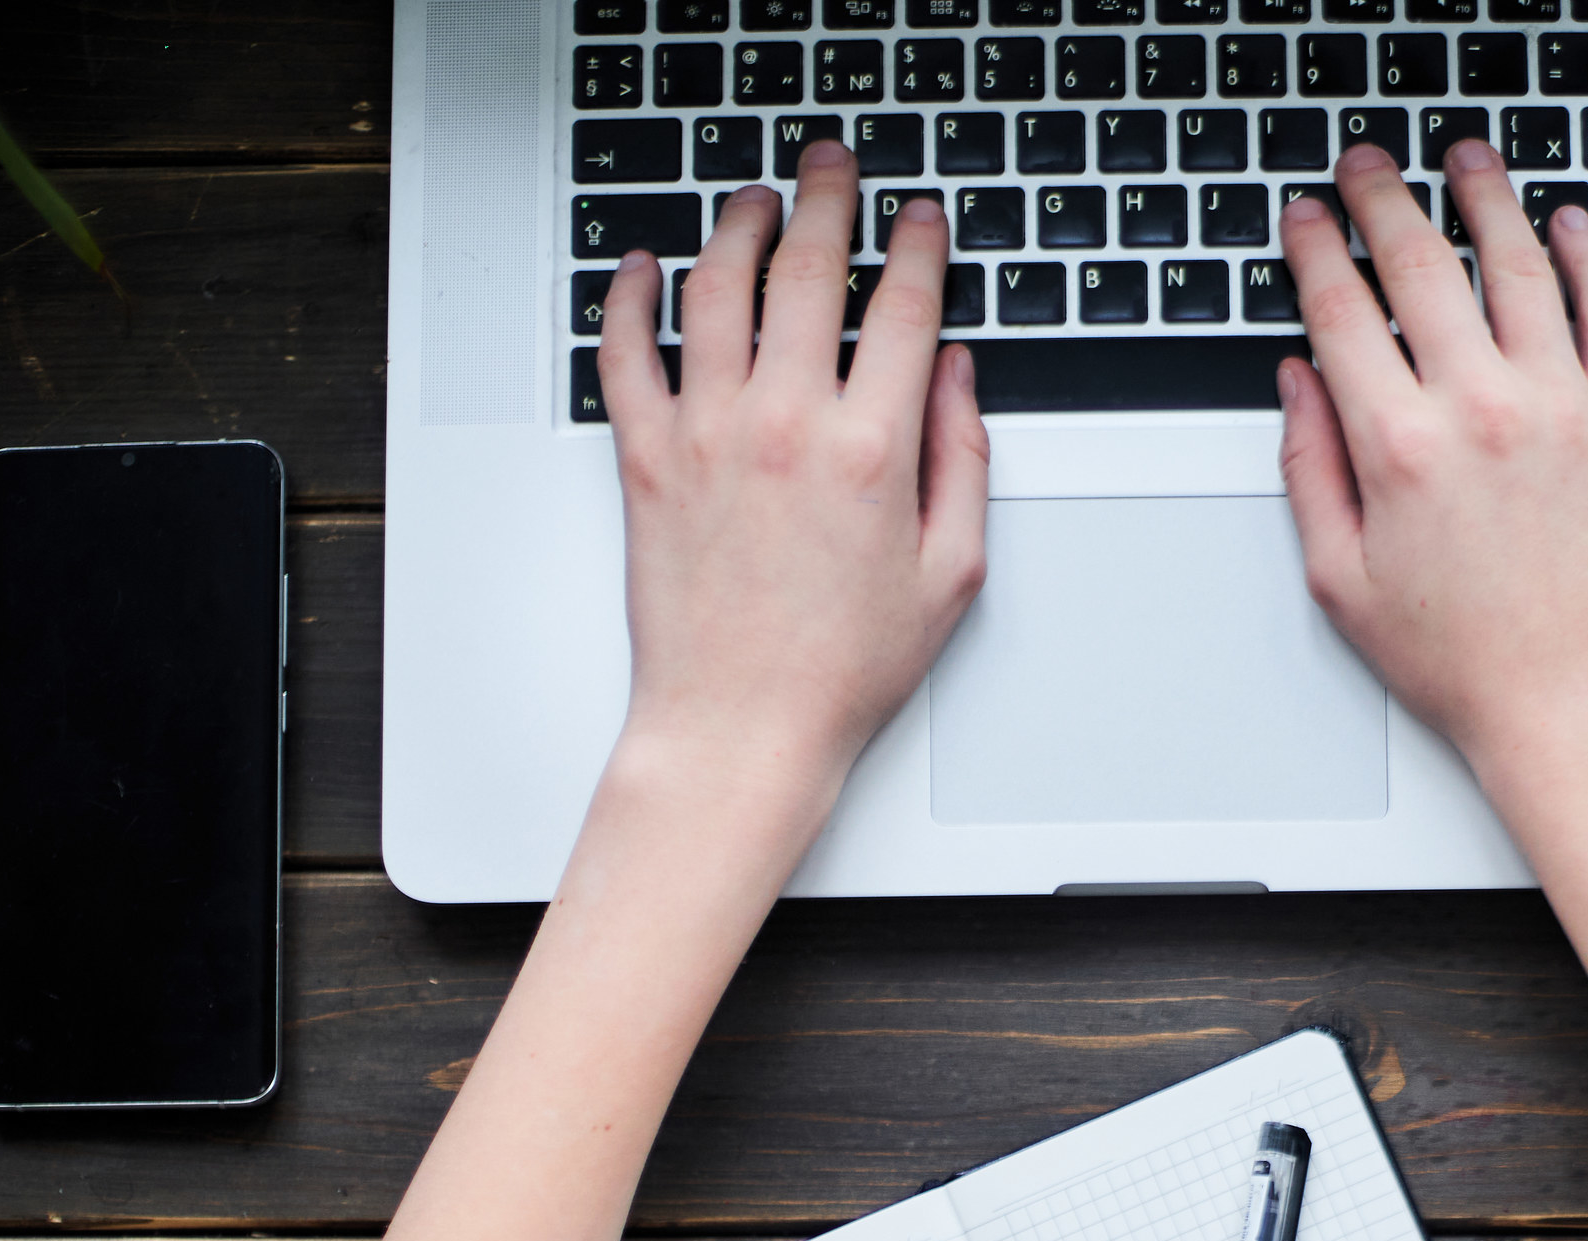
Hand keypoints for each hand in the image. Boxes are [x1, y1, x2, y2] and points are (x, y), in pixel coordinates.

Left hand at [597, 142, 988, 782]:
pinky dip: (631, 297)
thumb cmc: (841, 669)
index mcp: (872, 451)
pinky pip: (625, 352)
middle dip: (826, 200)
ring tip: (754, 201)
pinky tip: (647, 268)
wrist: (740, 727)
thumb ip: (961, 460)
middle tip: (832, 167)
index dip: (917, 245)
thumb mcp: (950, 573)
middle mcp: (785, 426)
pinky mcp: (646, 459)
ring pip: (716, 288)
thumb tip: (954, 377)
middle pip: (806, 270)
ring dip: (738, 226)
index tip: (920, 218)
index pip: (902, 308)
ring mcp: (707, 435)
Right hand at [1277, 143, 1587, 791]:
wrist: (1576, 706)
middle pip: (1422, 264)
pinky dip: (1587, 256)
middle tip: (1367, 166)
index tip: (1307, 217)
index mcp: (1398, 446)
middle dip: (1384, 198)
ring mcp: (1559, 405)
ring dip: (1486, 199)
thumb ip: (1309, 471)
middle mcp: (1480, 408)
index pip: (1341, 310)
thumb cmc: (1466, 662)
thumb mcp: (1342, 580)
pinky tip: (1568, 227)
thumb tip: (1299, 386)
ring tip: (1467, 160)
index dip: (1317, 249)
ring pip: (1518, 264)